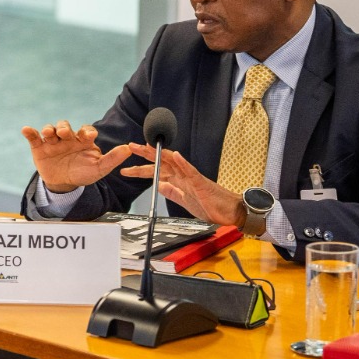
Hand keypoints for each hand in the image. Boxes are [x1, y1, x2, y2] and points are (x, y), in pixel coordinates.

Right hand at [21, 121, 133, 193]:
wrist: (64, 184)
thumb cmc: (83, 174)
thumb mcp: (99, 169)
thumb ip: (112, 159)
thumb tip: (128, 148)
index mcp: (82, 140)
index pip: (85, 130)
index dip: (86, 131)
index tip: (89, 136)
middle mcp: (68, 138)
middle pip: (66, 126)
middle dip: (65, 128)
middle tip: (66, 134)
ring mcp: (53, 142)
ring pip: (51, 129)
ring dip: (50, 129)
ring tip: (49, 134)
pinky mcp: (39, 147)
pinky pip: (33, 137)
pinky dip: (29, 132)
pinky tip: (26, 130)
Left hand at [119, 146, 244, 229]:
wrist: (230, 212)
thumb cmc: (211, 207)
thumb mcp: (185, 202)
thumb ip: (173, 193)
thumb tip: (159, 185)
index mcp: (179, 181)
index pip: (157, 171)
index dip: (142, 169)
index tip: (127, 168)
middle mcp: (184, 175)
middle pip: (161, 161)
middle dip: (144, 155)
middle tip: (129, 147)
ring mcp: (192, 177)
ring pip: (172, 161)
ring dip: (158, 153)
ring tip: (145, 146)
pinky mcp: (201, 182)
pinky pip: (190, 170)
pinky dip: (182, 162)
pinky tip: (174, 155)